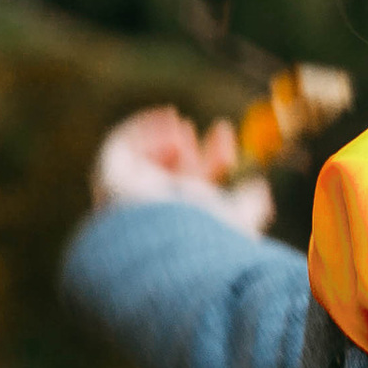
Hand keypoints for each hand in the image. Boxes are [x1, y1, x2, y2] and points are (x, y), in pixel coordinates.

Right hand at [92, 105, 274, 237]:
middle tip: (214, 128)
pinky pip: (117, 147)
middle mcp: (153, 210)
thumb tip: (259, 186)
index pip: (195, 183)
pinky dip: (142, 129)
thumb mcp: (238, 220)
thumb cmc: (203, 238)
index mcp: (182, 220)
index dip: (212, 156)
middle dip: (190, 144)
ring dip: (163, 135)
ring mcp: (128, 196)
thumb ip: (250, 204)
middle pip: (170, 168)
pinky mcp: (108, 180)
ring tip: (182, 125)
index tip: (225, 132)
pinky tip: (167, 120)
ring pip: (141, 158)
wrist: (163, 246)